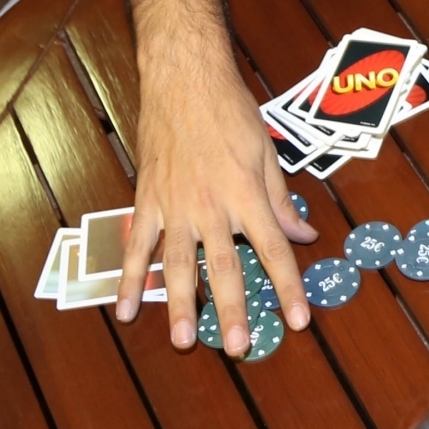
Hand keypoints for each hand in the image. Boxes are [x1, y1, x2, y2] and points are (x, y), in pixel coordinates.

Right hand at [116, 53, 315, 355]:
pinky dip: (129, 280)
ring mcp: (175, 206)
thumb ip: (281, 199)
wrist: (184, 81)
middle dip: (234, 311)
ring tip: (185, 341)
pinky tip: (125, 311)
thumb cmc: (231, 111)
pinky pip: (136, 247)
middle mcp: (212, 207)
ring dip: (180, 306)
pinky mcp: (146, 201)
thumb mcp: (266, 152)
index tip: (297, 320)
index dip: (287, 288)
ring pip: (178, 266)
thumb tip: (303, 234)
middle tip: (239, 347)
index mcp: (247, 195)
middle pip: (226, 267)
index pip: (274, 250)